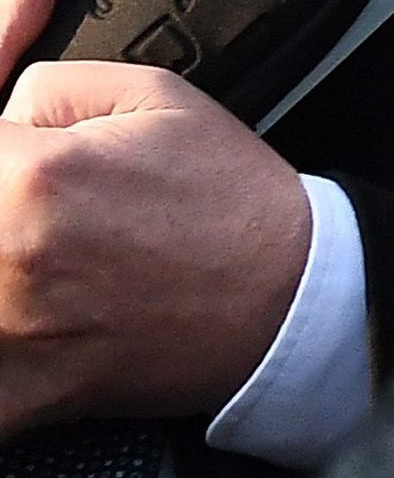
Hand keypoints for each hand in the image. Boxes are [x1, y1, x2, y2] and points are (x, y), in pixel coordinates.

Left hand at [0, 0, 311, 435]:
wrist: (282, 297)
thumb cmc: (225, 199)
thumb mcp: (155, 96)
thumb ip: (48, 82)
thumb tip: (1, 100)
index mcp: (34, 177)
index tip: (16, 144)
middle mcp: (5, 256)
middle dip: (2, 185)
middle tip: (33, 189)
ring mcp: (7, 333)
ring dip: (2, 257)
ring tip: (46, 244)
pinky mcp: (17, 396)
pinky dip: (2, 346)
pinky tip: (23, 313)